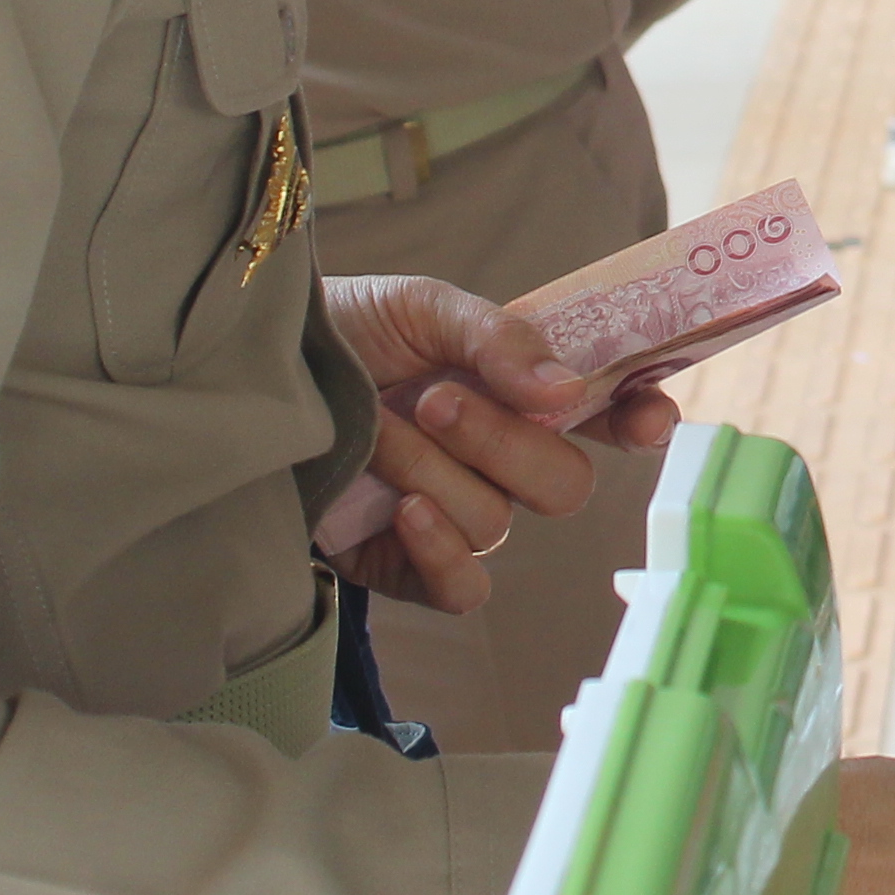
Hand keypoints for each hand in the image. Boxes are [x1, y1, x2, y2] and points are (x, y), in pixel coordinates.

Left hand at [314, 273, 683, 612]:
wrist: (249, 378)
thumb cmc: (341, 333)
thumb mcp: (421, 308)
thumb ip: (499, 338)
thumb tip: (567, 391)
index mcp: (521, 391)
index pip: (608, 415)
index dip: (640, 420)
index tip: (645, 419)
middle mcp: (500, 457)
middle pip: (564, 484)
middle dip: (503, 442)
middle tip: (433, 399)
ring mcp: (457, 513)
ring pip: (497, 521)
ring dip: (433, 472)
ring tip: (376, 431)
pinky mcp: (407, 565)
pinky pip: (463, 586)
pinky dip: (441, 550)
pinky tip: (402, 510)